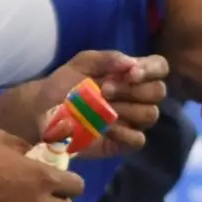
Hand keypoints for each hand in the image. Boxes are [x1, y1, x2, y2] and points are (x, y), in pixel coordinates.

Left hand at [3, 51, 169, 157]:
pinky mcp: (123, 143)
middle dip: (132, 90)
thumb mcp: (81, 63)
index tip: (130, 74)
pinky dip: (124, 133)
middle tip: (103, 90)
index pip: (159, 67)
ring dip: (126, 109)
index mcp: (132, 74)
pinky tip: (106, 129)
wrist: (42, 112)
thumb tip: (131, 64)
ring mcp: (132, 121)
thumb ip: (107, 58)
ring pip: (150, 114)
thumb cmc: (64, 84)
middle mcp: (137, 97)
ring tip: (100, 109)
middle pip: (158, 92)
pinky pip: (138, 139)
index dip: (151, 70)